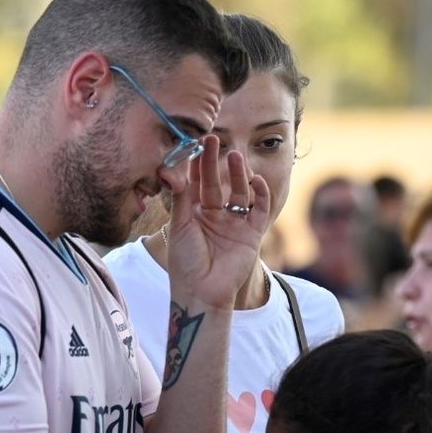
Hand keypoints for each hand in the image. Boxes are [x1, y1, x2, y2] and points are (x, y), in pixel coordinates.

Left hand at [162, 137, 269, 310]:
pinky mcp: (252, 234)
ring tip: (235, 157)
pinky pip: (260, 210)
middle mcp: (216, 216)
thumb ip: (181, 197)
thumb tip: (171, 167)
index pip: (197, 183)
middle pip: (217, 183)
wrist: (202, 292)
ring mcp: (235, 224)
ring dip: (238, 174)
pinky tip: (255, 181)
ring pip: (239, 193)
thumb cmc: (185, 262)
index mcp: (196, 213)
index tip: (195, 143)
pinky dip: (261, 195)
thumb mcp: (179, 225)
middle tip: (214, 140)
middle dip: (215, 163)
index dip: (196, 164)